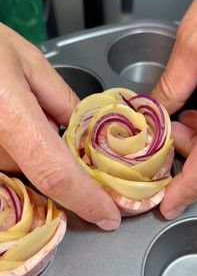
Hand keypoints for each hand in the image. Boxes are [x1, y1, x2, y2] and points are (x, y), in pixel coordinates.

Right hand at [0, 23, 119, 229]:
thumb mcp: (24, 59)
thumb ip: (58, 97)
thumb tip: (80, 131)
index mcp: (9, 118)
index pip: (55, 173)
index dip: (86, 200)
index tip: (108, 216)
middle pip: (34, 171)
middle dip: (53, 153)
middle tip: (48, 119)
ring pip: (13, 167)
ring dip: (25, 147)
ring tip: (13, 109)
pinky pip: (0, 161)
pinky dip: (11, 146)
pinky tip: (6, 120)